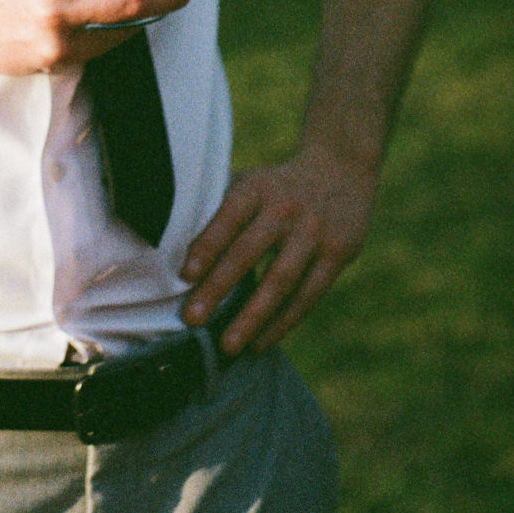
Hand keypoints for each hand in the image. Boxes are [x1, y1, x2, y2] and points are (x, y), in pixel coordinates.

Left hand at [179, 142, 375, 353]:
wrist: (341, 167)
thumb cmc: (276, 186)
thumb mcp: (251, 182)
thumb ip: (220, 208)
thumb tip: (172, 242)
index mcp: (257, 188)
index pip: (228, 217)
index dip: (207, 245)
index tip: (185, 275)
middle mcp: (286, 208)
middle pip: (248, 252)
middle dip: (219, 287)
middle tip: (192, 319)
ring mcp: (314, 232)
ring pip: (281, 280)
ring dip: (253, 316)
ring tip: (228, 345)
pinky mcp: (337, 254)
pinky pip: (308, 295)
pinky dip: (283, 322)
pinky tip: (260, 342)